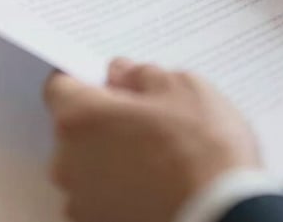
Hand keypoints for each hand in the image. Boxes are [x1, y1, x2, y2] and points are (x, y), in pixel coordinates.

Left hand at [44, 59, 260, 221]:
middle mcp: (70, 163)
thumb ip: (142, 74)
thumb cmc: (202, 150)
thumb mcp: (180, 87)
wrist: (222, 215)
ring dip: (114, 153)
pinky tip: (160, 180)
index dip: (85, 77)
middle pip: (76, 127)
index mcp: (82, 119)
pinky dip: (123, 185)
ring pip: (90, 163)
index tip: (108, 79)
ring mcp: (83, 202)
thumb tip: (124, 74)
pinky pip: (104, 195)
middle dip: (105, 116)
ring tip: (161, 151)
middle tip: (148, 113)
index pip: (60, 86)